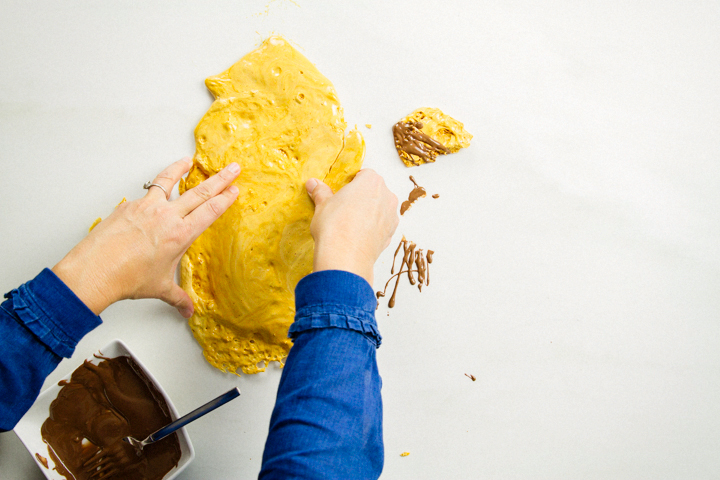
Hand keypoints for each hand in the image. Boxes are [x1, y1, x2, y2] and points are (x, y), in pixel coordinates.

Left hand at [52, 158, 240, 317]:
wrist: (95, 271)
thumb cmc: (126, 278)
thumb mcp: (159, 287)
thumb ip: (177, 297)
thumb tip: (187, 309)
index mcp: (180, 234)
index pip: (210, 211)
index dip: (225, 199)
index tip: (234, 189)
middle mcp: (165, 216)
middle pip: (200, 192)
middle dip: (220, 179)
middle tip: (232, 168)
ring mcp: (146, 207)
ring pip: (168, 181)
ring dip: (180, 168)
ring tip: (189, 160)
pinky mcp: (127, 206)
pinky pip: (145, 193)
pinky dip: (153, 189)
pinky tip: (154, 191)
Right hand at [306, 169, 398, 285]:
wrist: (345, 256)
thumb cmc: (335, 227)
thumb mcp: (322, 205)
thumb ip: (320, 192)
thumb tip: (313, 184)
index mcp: (371, 181)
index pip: (364, 175)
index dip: (352, 184)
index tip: (343, 193)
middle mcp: (386, 195)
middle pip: (375, 191)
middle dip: (362, 197)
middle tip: (345, 208)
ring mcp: (391, 215)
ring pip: (380, 208)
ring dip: (370, 213)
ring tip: (352, 224)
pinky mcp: (391, 233)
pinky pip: (382, 225)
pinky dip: (373, 228)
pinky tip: (359, 235)